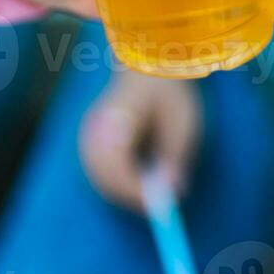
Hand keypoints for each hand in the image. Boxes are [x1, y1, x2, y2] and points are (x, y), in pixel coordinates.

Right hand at [79, 71, 201, 211]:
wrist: (150, 65)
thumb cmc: (169, 92)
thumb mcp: (183, 123)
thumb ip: (176, 157)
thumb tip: (173, 193)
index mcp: (116, 118)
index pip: (116, 165)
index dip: (135, 191)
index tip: (159, 205)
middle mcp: (95, 127)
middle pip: (103, 175)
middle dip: (130, 196)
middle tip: (159, 208)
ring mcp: (90, 133)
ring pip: (99, 176)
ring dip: (123, 191)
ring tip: (153, 197)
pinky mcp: (92, 139)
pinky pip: (99, 169)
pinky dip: (118, 182)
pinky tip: (140, 184)